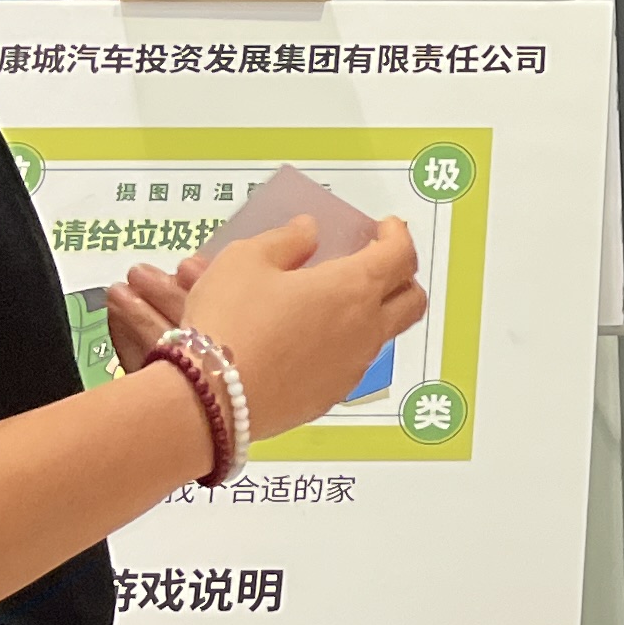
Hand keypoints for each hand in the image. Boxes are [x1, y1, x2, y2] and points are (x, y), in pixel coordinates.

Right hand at [109, 215, 427, 434]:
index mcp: (352, 288)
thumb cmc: (230, 321)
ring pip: (382, 335)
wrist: (211, 397)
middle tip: (375, 262)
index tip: (385, 227)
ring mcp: (351, 368)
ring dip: (370, 312)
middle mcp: (364, 330)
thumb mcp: (246, 259)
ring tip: (330, 299)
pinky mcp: (329, 397)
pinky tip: (306, 336)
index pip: (401, 255)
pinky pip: (349, 364)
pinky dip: (341, 343)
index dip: (397, 235)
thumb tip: (309, 231)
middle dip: (401, 277)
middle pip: (412, 301)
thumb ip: (286, 239)